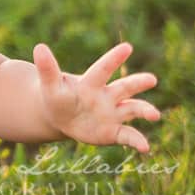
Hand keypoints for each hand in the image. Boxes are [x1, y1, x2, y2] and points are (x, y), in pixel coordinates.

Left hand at [33, 42, 160, 152]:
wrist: (59, 117)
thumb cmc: (56, 96)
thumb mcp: (49, 84)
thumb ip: (47, 68)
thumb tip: (39, 47)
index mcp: (91, 82)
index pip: (103, 68)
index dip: (114, 58)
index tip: (127, 46)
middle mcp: (106, 95)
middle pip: (125, 87)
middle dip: (138, 82)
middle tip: (151, 79)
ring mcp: (112, 113)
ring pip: (133, 109)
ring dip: (145, 110)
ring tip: (155, 114)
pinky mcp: (113, 131)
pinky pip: (128, 136)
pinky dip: (137, 141)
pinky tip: (146, 148)